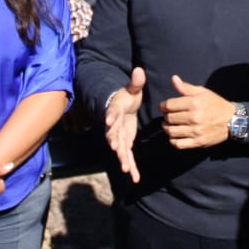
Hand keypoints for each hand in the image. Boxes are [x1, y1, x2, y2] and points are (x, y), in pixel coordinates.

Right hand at [105, 67, 145, 182]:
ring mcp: (118, 136)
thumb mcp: (132, 89)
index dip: (110, 117)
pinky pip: (127, 157)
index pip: (111, 113)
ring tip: (128, 170)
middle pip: (113, 135)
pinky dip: (131, 167)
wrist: (121, 107)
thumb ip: (135, 83)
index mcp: (115, 111)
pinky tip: (135, 178)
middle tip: (116, 149)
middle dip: (114, 142)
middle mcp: (114, 126)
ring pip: (120, 150)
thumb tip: (139, 70)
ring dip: (123, 159)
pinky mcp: (124, 143)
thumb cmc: (126, 97)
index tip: (108, 121)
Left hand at [159, 75, 232, 148]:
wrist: (232, 120)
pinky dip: (173, 140)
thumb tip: (174, 79)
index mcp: (194, 103)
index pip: (169, 105)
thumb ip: (186, 87)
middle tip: (168, 116)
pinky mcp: (198, 142)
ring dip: (167, 128)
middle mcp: (194, 117)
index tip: (163, 107)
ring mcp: (196, 131)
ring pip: (171, 132)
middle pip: (169, 118)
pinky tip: (175, 136)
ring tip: (169, 126)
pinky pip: (178, 144)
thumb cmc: (215, 104)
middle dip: (165, 117)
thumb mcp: (203, 92)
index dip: (162, 106)